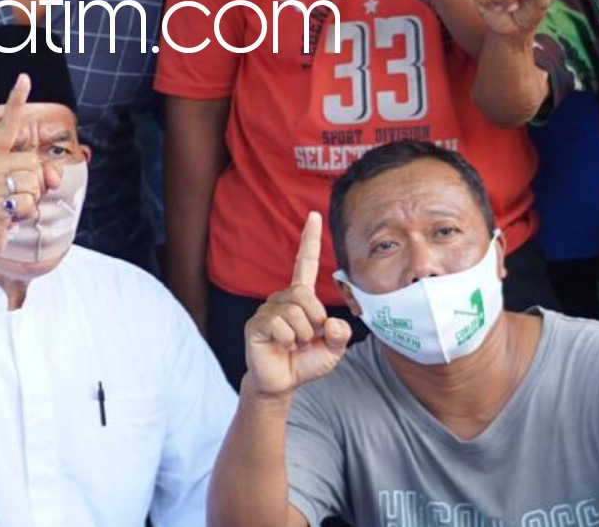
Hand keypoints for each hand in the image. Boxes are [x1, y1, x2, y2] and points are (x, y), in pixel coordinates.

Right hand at [242, 212, 350, 397]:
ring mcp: (267, 309)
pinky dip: (289, 341)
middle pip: (305, 295)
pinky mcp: (256, 324)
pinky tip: (283, 346)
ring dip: (303, 336)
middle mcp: (282, 298)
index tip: (314, 215)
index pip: (304, 263)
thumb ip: (342, 335)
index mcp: (300, 297)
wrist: (282, 382)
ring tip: (294, 345)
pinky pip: (280, 325)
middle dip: (315, 322)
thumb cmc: (306, 362)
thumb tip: (331, 322)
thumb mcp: (335, 350)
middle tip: (310, 339)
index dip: (310, 239)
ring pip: (295, 313)